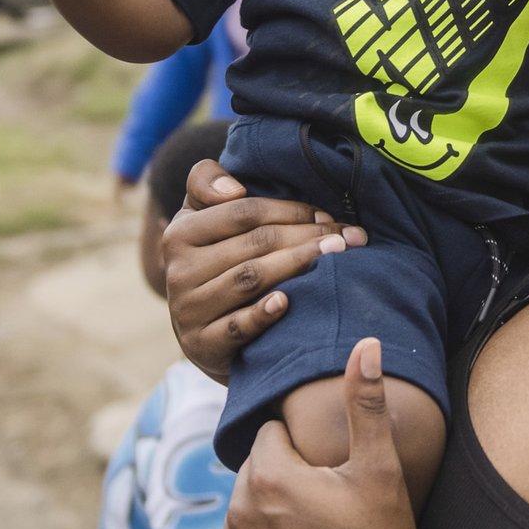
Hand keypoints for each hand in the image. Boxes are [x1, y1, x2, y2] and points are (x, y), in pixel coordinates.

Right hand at [163, 158, 364, 377]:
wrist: (205, 334)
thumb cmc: (215, 263)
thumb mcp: (202, 219)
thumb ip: (206, 183)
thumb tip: (234, 189)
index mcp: (180, 233)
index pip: (244, 212)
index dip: (292, 211)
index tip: (328, 217)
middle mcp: (179, 271)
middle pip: (255, 244)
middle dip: (308, 237)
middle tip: (349, 238)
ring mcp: (189, 311)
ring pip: (251, 279)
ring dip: (299, 265)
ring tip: (338, 259)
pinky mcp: (202, 345)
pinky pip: (238, 326)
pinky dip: (264, 313)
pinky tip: (289, 301)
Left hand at [217, 338, 420, 528]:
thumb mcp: (380, 469)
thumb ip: (365, 403)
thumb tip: (364, 343)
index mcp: (269, 475)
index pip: (272, 436)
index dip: (305, 452)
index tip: (332, 476)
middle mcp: (238, 511)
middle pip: (257, 474)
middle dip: (284, 482)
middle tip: (328, 508)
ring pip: (246, 513)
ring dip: (271, 518)